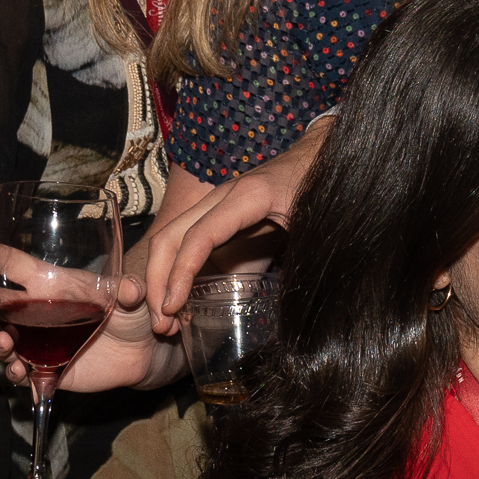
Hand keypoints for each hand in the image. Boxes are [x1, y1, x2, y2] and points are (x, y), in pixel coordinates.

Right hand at [0, 244, 171, 394]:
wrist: (143, 352)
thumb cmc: (132, 313)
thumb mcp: (133, 296)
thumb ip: (130, 291)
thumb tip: (131, 289)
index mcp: (50, 286)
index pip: (16, 268)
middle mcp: (36, 313)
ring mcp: (37, 343)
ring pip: (1, 343)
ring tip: (5, 341)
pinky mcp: (46, 370)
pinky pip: (21, 375)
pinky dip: (15, 375)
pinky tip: (21, 372)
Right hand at [145, 118, 327, 325]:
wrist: (320, 154)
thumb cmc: (321, 183)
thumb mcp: (319, 220)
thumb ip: (307, 253)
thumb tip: (297, 303)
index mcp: (247, 197)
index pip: (200, 235)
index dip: (181, 272)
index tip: (173, 307)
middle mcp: (222, 197)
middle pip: (170, 237)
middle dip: (157, 282)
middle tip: (161, 324)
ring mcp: (216, 205)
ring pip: (170, 240)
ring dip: (160, 281)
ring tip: (165, 322)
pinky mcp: (219, 216)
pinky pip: (185, 242)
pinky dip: (174, 272)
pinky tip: (180, 302)